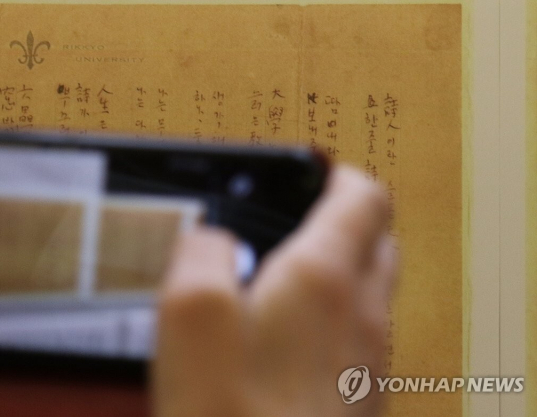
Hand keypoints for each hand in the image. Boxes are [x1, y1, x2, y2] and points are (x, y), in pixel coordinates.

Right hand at [153, 165, 396, 416]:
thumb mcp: (192, 318)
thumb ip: (201, 254)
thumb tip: (209, 238)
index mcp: (325, 281)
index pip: (363, 197)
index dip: (335, 174)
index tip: (306, 174)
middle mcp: (363, 319)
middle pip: (376, 242)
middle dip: (342, 220)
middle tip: (296, 222)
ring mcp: (368, 364)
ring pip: (369, 292)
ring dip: (337, 272)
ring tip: (284, 280)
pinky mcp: (359, 401)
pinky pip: (356, 339)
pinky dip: (330, 323)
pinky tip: (285, 343)